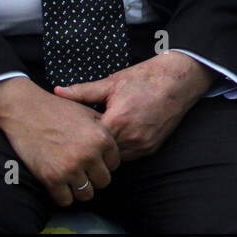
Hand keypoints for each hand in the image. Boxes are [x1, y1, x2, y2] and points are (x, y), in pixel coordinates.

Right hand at [0, 76, 120, 206]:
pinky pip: (66, 200)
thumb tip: (114, 142)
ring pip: (86, 194)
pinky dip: (63, 195)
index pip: (115, 164)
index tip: (95, 162)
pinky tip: (60, 184)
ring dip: (80, 189)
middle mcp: (89, 155)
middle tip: (84, 172)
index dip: (105, 163)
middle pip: (103, 181)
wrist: (25, 111)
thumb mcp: (87, 113)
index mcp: (101, 138)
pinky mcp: (51, 178)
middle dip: (95, 178)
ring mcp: (70, 168)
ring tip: (73, 179)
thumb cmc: (56, 109)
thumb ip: (103, 129)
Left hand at [53, 52, 213, 161]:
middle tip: (83, 137)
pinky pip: (130, 156)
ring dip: (107, 150)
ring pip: (115, 158)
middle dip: (92, 145)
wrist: (178, 81)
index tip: (72, 129)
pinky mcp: (151, 148)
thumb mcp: (112, 82)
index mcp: (117, 121)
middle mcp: (130, 137)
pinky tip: (117, 136)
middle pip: (100, 153)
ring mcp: (142, 145)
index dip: (78, 136)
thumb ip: (83, 91)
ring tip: (100, 137)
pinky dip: (121, 149)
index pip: (88, 141)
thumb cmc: (145, 78)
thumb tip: (57, 91)